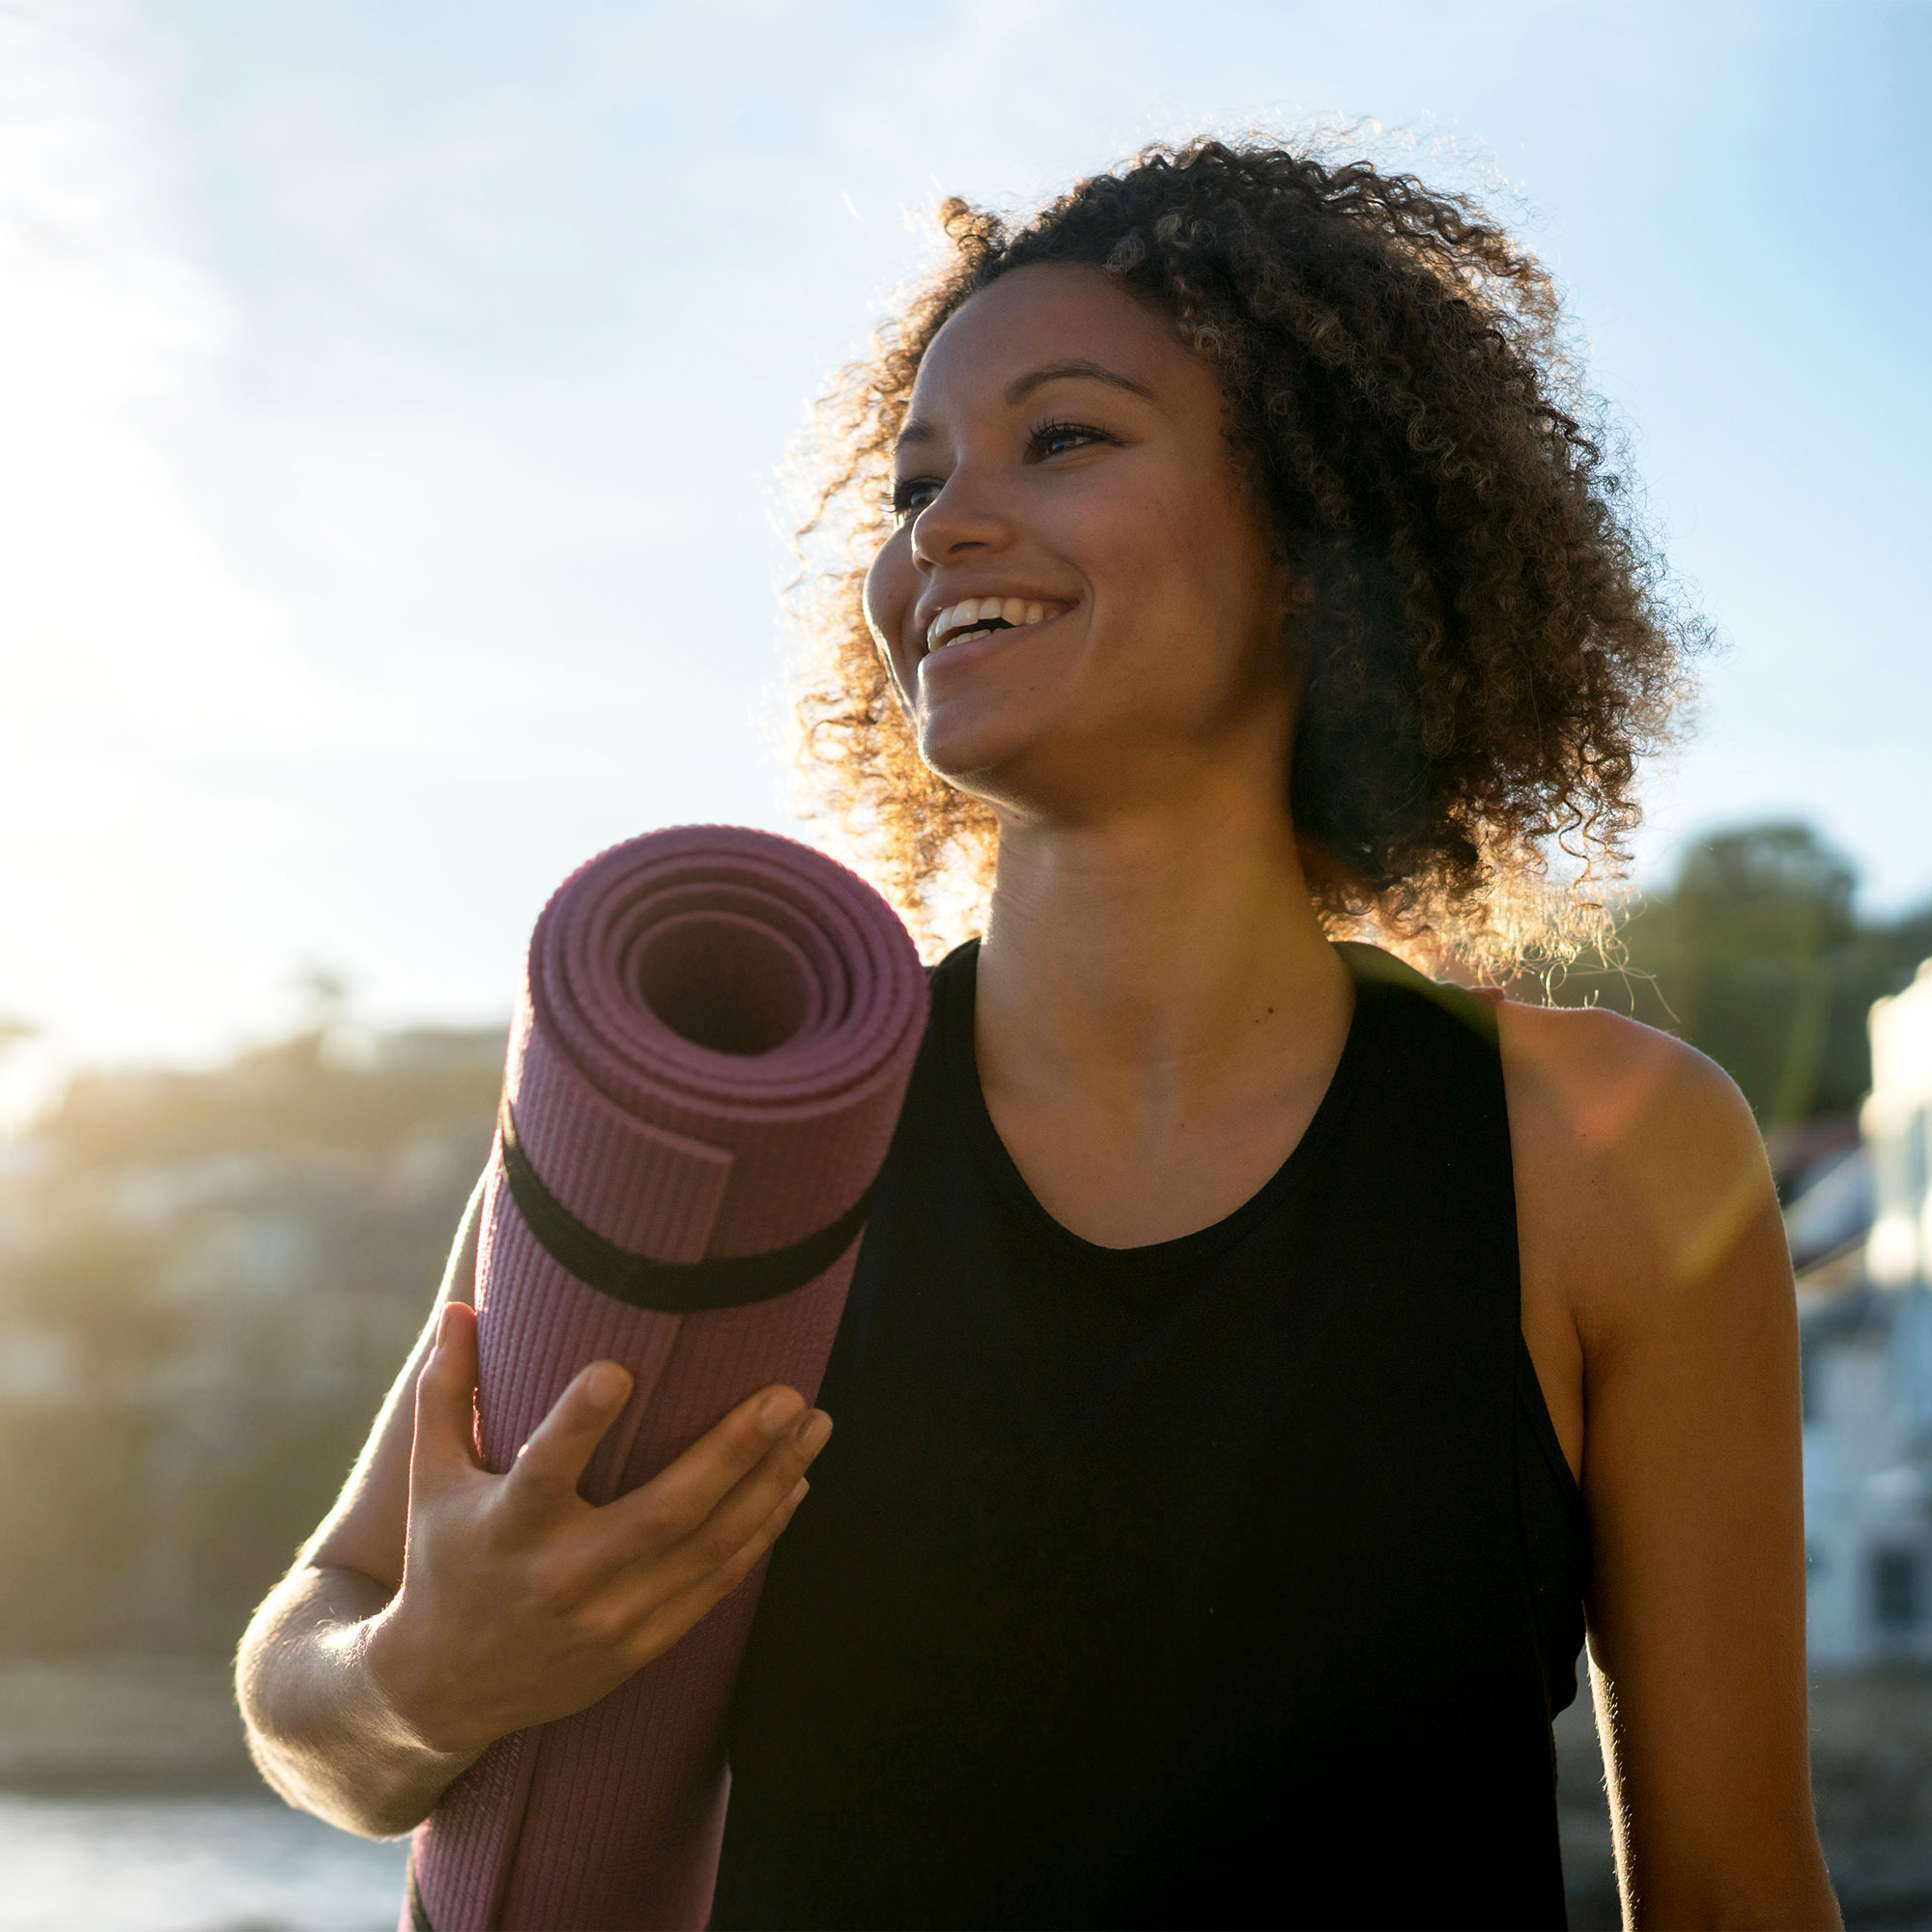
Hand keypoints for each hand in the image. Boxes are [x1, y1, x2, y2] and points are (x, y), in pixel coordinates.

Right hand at [365, 1301, 827, 1755]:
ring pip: (709, 1549)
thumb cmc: (443, 1562)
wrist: (445, 1692)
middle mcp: (562, 1578)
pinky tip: (795, 1484)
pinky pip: (717, 1585)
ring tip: (815, 1424)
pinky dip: (761, 1533)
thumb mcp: (431, 1480)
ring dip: (771, 1484)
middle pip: (662, 1514)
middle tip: (786, 1395)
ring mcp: (610, 1618)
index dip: (578, 1423)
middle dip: (731, 1453)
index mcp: (505, 1529)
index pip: (543, 1471)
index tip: (619, 1369)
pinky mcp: (642, 1644)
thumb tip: (460, 1306)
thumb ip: (447, 1392)